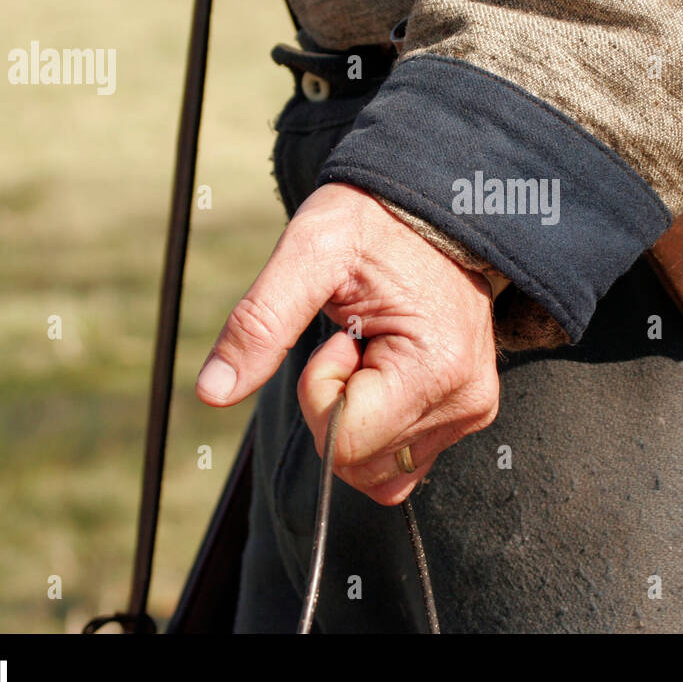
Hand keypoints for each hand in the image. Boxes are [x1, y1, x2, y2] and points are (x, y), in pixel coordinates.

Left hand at [196, 183, 499, 504]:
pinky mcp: (468, 413)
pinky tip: (385, 368)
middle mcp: (463, 400)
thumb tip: (213, 392)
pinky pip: (402, 461)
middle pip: (359, 464)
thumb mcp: (309, 253)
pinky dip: (378, 427)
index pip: (343, 442)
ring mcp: (469, 411)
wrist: (433, 208)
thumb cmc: (374, 222)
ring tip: (372, 349)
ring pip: (379, 472)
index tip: (340, 338)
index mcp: (434, 368)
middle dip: (335, 405)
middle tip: (353, 340)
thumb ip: (260, 323)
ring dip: (356, 418)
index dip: (319, 392)